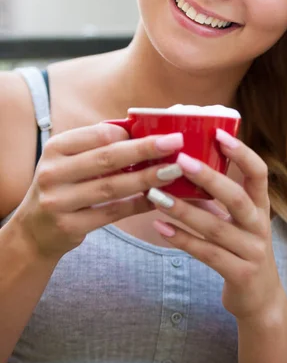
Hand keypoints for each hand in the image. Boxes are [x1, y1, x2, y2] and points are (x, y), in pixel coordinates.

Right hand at [12, 123, 183, 260]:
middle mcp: (53, 172)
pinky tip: (158, 198)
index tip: (159, 132)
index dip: (131, 133)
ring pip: (112, 187)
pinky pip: (112, 213)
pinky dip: (138, 205)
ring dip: (147, 178)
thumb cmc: (63, 186)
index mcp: (56, 148)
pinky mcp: (69, 226)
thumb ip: (99, 147)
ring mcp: (58, 201)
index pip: (99, 134)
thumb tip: (144, 130)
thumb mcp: (69, 161)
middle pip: (108, 157)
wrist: (34, 231)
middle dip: (146, 149)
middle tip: (176, 143)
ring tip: (174, 171)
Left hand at [147, 128, 281, 320]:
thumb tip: (183, 166)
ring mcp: (252, 252)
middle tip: (180, 160)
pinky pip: (207, 254)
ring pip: (215, 228)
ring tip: (156, 195)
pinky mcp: (240, 274)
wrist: (260, 298)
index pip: (259, 173)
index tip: (218, 133)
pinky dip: (182, 240)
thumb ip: (218, 198)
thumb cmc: (241, 248)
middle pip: (237, 198)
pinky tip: (160, 227)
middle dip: (209, 178)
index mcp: (261, 207)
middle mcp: (260, 226)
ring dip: (183, 210)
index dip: (242, 153)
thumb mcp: (237, 220)